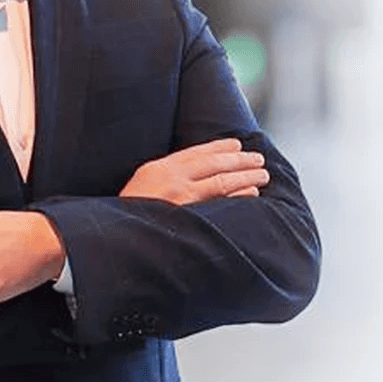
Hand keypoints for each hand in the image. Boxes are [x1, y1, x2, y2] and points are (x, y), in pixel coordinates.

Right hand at [119, 138, 268, 204]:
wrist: (119, 237)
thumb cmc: (131, 212)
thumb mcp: (143, 184)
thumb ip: (165, 175)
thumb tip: (193, 171)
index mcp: (159, 168)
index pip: (196, 152)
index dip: (219, 147)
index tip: (237, 144)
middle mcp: (173, 179)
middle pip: (214, 164)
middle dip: (240, 159)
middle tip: (258, 158)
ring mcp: (183, 198)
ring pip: (222, 181)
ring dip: (245, 176)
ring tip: (262, 175)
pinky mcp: (191, 217)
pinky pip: (221, 203)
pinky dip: (239, 196)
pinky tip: (252, 193)